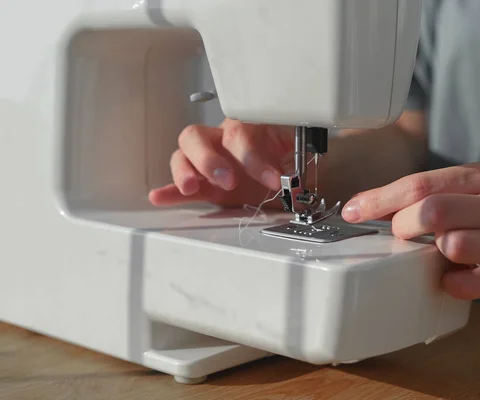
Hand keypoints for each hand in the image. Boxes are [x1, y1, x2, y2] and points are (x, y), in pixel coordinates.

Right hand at [149, 119, 293, 207]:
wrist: (286, 175)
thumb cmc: (288, 157)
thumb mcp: (299, 154)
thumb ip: (300, 162)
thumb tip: (302, 177)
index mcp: (246, 128)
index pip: (241, 135)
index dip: (254, 158)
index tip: (273, 179)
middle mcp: (221, 141)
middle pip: (198, 137)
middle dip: (209, 158)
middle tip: (228, 180)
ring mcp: (207, 162)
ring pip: (182, 156)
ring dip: (184, 171)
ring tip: (190, 188)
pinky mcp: (202, 185)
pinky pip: (179, 185)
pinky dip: (169, 191)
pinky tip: (159, 196)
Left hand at [341, 161, 479, 300]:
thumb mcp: (476, 187)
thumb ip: (435, 192)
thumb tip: (376, 208)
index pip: (421, 183)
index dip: (380, 199)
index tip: (353, 210)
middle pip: (433, 211)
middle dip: (403, 226)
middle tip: (401, 234)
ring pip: (452, 245)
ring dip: (432, 253)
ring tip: (438, 252)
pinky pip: (466, 284)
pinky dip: (449, 282)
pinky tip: (453, 275)